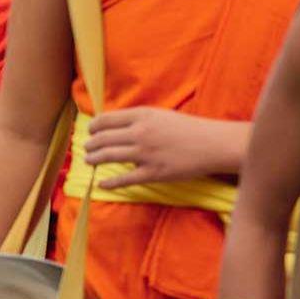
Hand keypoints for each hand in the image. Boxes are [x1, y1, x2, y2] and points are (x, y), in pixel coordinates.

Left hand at [84, 107, 246, 188]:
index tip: (90, 131)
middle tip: (86, 148)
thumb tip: (116, 128)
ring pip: (108, 156)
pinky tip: (102, 183)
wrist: (212, 144)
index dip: (94, 127)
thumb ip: (138, 120)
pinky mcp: (153, 173)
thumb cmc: (188, 128)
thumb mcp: (160, 115)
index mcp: (141, 116)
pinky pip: (124, 179)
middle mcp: (140, 133)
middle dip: (91, 144)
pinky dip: (110, 182)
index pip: (106, 120)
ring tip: (89, 161)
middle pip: (103, 139)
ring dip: (94, 159)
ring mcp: (145, 154)